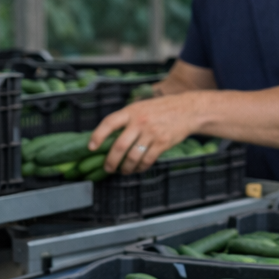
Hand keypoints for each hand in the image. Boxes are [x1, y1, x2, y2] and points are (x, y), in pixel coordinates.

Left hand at [89, 94, 204, 174]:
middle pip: (119, 145)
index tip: (91, 147)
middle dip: (111, 161)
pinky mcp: (162, 143)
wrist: (186, 110)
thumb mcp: (141, 107)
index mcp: (131, 111)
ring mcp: (151, 133)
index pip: (109, 123)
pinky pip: (147, 160)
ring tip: (123, 171)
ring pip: (133, 157)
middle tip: (108, 168)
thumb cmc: (160, 109)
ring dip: (125, 168)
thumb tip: (109, 137)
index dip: (98, 135)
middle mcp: (140, 122)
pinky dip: (140, 168)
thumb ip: (127, 119)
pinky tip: (137, 169)